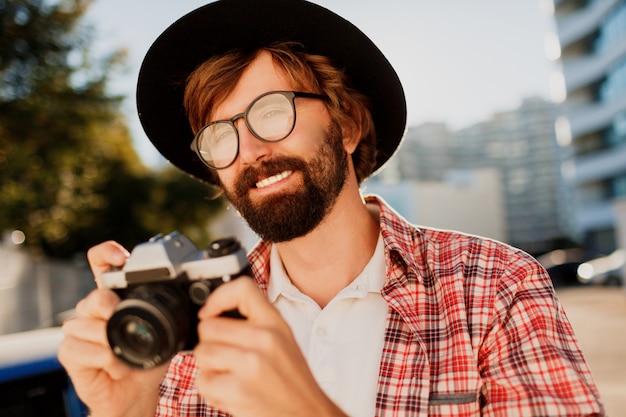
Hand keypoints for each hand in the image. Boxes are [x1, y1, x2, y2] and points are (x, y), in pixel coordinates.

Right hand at [58, 242, 166, 416]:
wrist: (134, 393)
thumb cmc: (147, 359)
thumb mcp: (164, 331)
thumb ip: (166, 312)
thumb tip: (186, 297)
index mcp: (114, 296)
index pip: (101, 262)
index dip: (106, 253)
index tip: (120, 256)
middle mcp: (93, 309)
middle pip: (96, 296)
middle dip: (112, 309)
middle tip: (124, 324)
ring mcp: (78, 329)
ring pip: (88, 324)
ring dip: (112, 344)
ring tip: (124, 357)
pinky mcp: (69, 351)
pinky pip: (82, 348)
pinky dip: (104, 360)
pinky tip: (113, 367)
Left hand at [194, 278, 347, 416]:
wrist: (308, 413)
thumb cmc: (293, 380)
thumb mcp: (282, 339)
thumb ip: (255, 323)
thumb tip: (212, 314)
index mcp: (275, 323)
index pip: (242, 289)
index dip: (218, 297)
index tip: (209, 312)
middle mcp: (264, 338)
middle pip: (209, 326)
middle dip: (210, 343)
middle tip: (226, 357)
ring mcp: (250, 364)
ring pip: (201, 352)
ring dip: (209, 368)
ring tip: (230, 376)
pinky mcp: (238, 390)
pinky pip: (202, 382)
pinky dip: (211, 390)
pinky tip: (231, 393)